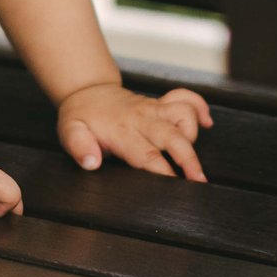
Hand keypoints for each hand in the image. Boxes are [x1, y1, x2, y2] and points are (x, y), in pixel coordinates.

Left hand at [58, 81, 214, 180]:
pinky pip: (185, 98)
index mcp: (122, 130)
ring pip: (183, 114)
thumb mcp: (70, 132)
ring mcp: (153, 108)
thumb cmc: (81, 117)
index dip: (163, 170)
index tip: (174, 184)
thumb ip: (79, 147)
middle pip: (172, 136)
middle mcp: (142, 118)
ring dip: (194, 133)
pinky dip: (199, 107)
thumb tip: (91, 162)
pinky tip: (206, 122)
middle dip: (189, 158)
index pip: (146, 154)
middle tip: (199, 179)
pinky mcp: (160, 103)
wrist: (86, 91)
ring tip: (196, 158)